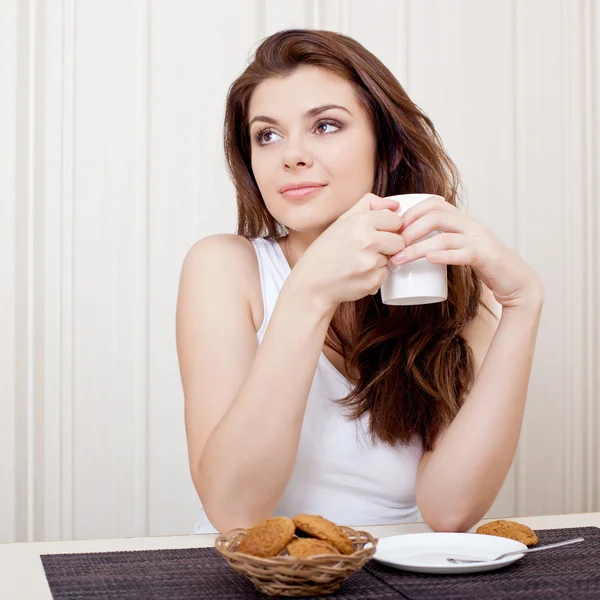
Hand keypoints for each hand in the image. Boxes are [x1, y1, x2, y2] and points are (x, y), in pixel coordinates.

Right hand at [291, 193, 405, 313]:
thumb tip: (396, 205)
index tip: (377, 234)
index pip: (396, 221)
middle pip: (399, 241)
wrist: (312, 283)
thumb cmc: (327, 251)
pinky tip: (358, 274)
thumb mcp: (342, 221)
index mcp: (360, 222)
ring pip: (392, 258)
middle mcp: (367, 240)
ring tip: (359, 263)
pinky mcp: (373, 280)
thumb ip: (368, 205)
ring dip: (380, 261)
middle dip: (389, 246)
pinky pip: (385, 274)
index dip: (389, 229)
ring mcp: (371, 262)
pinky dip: (374, 275)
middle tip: (369, 250)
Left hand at [390, 196, 543, 308]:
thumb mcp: (461, 247)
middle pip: (435, 215)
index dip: (410, 212)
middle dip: (409, 229)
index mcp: (462, 221)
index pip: (433, 204)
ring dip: (416, 248)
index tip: (393, 229)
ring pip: (443, 237)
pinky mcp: (487, 258)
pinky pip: (464, 253)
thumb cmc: (485, 266)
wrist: (517, 282)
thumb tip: (410, 244)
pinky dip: (445, 256)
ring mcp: (479, 240)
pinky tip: (430, 260)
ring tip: (398, 260)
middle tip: (392, 246)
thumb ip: (443, 241)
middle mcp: (470, 225)